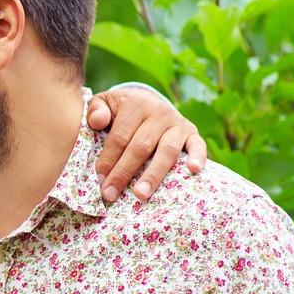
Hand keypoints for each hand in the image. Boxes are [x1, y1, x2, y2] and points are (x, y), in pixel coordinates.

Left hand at [87, 87, 205, 201]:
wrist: (146, 99)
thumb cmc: (120, 109)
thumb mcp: (105, 103)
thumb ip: (96, 110)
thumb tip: (97, 122)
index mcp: (134, 105)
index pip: (120, 137)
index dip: (108, 159)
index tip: (99, 180)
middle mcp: (158, 113)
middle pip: (140, 147)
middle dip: (124, 172)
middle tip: (111, 194)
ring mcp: (177, 123)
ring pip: (166, 151)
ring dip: (154, 174)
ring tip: (140, 194)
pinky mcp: (192, 132)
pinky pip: (198, 145)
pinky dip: (198, 157)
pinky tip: (193, 170)